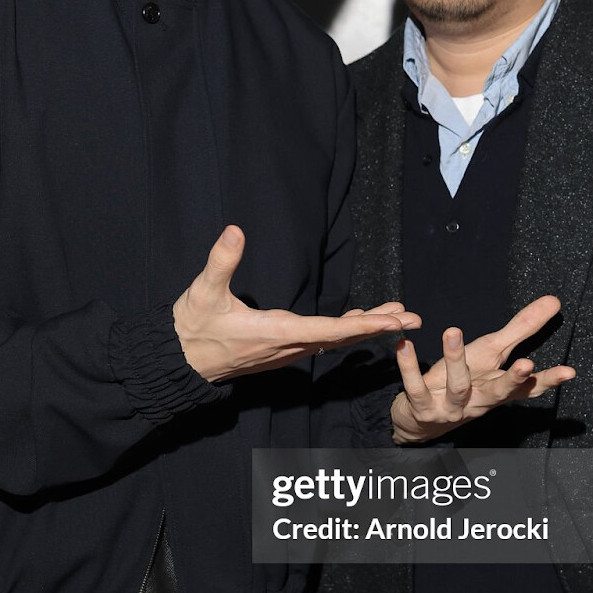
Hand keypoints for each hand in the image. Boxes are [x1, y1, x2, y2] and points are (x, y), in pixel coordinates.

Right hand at [173, 226, 419, 382]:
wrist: (179, 362)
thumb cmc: (192, 328)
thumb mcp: (202, 292)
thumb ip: (220, 262)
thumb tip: (235, 231)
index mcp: (276, 332)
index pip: (330, 331)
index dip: (364, 325)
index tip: (393, 321)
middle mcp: (288, 346)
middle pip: (343, 338)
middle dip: (379, 327)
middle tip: (414, 319)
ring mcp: (286, 351)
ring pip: (335, 341)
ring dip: (366, 327)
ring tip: (396, 316)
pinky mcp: (281, 350)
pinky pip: (323, 342)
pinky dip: (346, 331)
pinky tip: (358, 321)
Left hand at [389, 295, 573, 444]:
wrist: (420, 422)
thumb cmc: (462, 383)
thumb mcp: (491, 354)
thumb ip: (521, 329)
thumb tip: (554, 301)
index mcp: (497, 390)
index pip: (528, 387)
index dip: (548, 380)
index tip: (569, 372)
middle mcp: (479, 402)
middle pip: (499, 392)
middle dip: (512, 380)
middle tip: (525, 364)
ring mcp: (451, 407)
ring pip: (458, 385)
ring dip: (456, 359)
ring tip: (453, 330)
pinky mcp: (422, 408)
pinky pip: (416, 386)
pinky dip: (409, 366)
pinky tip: (405, 346)